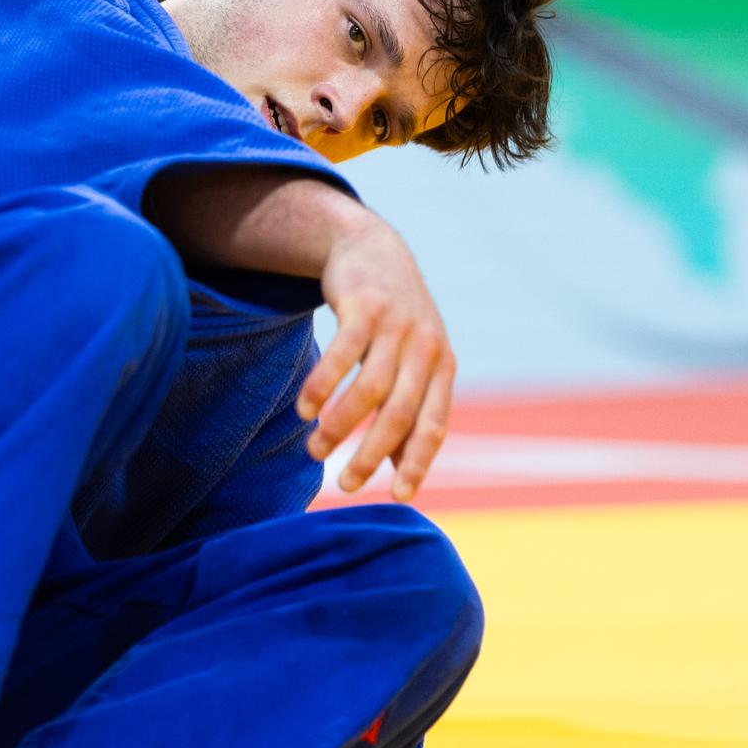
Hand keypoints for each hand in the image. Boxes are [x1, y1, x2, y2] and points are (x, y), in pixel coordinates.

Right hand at [298, 219, 454, 501]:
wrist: (373, 250)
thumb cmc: (393, 321)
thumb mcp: (410, 361)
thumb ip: (406, 410)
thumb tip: (398, 472)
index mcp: (441, 368)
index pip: (433, 426)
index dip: (417, 462)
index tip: (398, 497)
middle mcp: (426, 349)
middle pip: (399, 414)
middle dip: (370, 455)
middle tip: (344, 485)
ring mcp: (396, 326)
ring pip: (368, 390)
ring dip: (340, 426)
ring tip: (315, 450)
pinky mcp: (365, 308)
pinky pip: (341, 357)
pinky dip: (322, 388)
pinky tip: (305, 411)